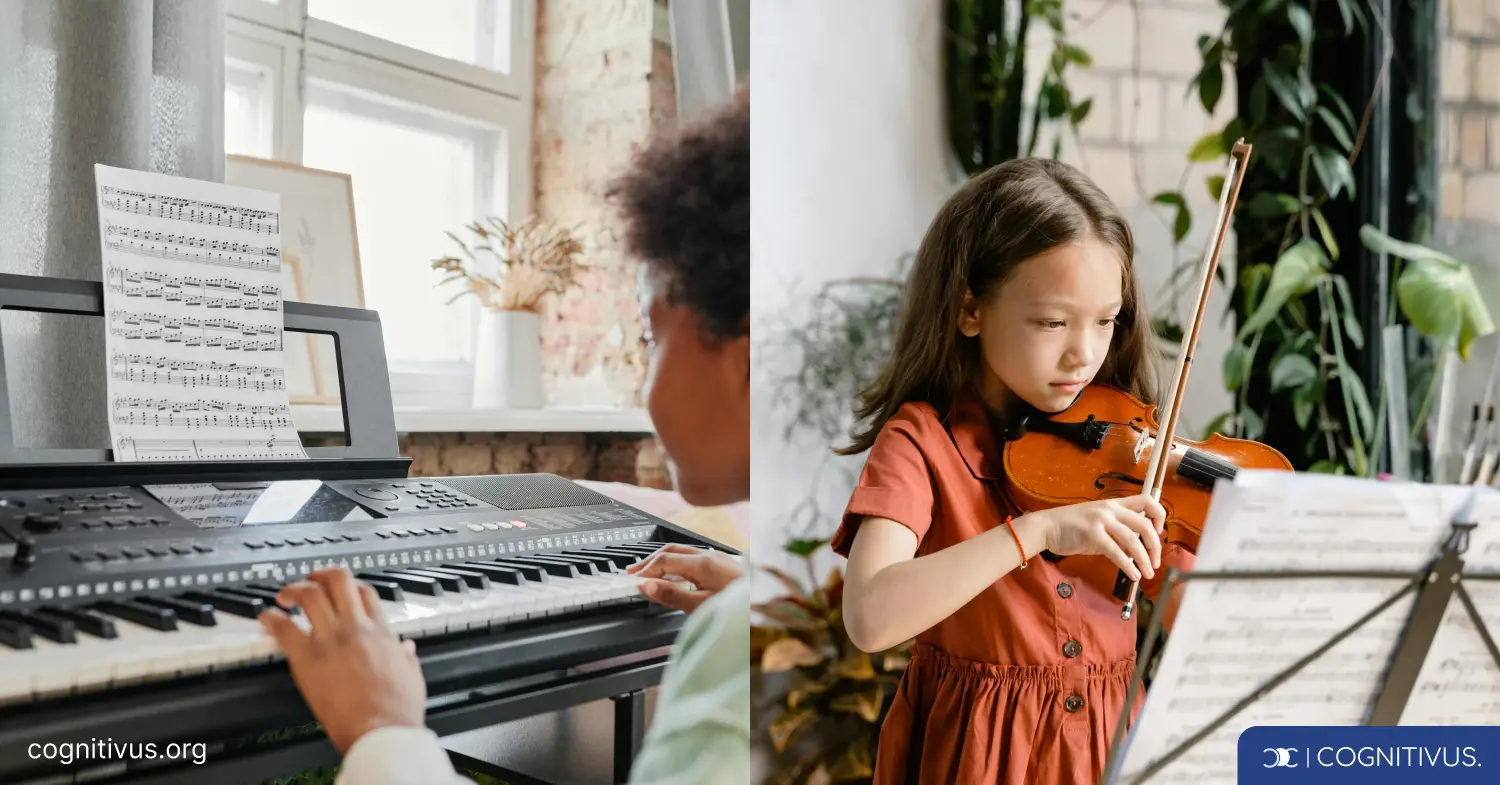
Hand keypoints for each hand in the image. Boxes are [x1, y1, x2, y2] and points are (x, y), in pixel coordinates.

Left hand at [258, 568, 425, 754]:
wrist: (379, 729)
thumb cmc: (396, 709)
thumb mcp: (412, 676)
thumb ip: (407, 657)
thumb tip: (407, 649)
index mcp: (381, 631)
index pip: (364, 592)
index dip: (350, 587)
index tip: (340, 592)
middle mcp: (355, 627)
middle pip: (338, 580)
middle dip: (321, 575)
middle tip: (311, 581)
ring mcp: (330, 639)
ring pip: (310, 595)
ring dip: (295, 589)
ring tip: (286, 595)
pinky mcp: (307, 657)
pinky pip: (285, 628)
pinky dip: (272, 619)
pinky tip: (267, 618)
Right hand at [625, 543, 742, 612]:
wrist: (768, 608)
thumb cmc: (740, 609)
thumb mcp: (701, 607)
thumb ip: (673, 595)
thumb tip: (647, 586)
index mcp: (702, 563)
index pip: (663, 560)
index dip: (645, 571)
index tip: (631, 581)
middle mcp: (710, 556)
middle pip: (671, 551)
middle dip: (650, 561)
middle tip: (633, 573)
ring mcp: (718, 559)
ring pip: (683, 553)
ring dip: (663, 562)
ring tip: (650, 574)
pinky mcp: (724, 566)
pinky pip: (694, 559)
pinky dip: (678, 565)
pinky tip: (677, 577)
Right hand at [1028, 494, 1165, 580]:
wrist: (1046, 527)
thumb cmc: (1071, 525)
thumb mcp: (1098, 521)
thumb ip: (1117, 530)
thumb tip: (1134, 549)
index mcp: (1114, 504)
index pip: (1146, 501)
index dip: (1159, 516)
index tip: (1159, 532)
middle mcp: (1110, 509)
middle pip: (1145, 524)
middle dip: (1155, 546)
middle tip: (1156, 562)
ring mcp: (1101, 521)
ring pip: (1133, 540)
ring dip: (1144, 560)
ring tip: (1148, 573)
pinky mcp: (1093, 536)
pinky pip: (1117, 553)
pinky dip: (1129, 566)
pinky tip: (1133, 575)